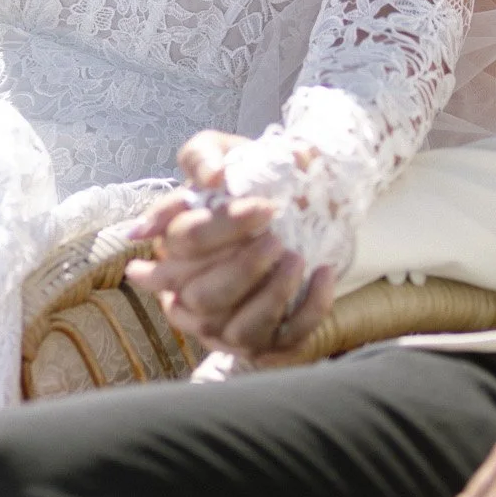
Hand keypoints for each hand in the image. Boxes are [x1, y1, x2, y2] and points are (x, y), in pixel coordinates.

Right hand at [125, 131, 334, 363]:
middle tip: (277, 238)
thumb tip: (209, 177)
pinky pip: (286, 341)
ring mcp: (228, 325)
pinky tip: (322, 273)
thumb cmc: (246, 183)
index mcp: (173, 249)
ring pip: (239, 330)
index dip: (222, 227)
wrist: (294, 204)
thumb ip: (203, 155)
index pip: (183, 244)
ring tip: (296, 259)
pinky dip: (309, 310)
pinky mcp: (268, 342)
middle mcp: (190, 294)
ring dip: (271, 296)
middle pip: (202, 297)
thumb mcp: (220, 154)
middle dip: (242, 269)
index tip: (263, 206)